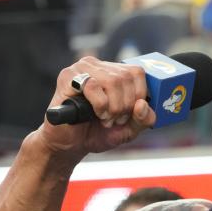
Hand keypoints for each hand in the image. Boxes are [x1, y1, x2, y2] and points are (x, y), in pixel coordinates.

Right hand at [36, 57, 156, 159]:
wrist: (70, 144)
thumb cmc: (98, 132)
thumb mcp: (129, 129)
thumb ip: (144, 119)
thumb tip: (143, 104)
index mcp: (114, 71)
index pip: (137, 72)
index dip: (139, 95)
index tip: (129, 114)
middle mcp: (98, 66)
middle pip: (126, 77)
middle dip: (125, 105)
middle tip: (115, 119)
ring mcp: (82, 69)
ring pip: (112, 81)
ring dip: (113, 107)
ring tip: (105, 119)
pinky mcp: (67, 77)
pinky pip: (93, 86)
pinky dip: (100, 105)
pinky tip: (95, 114)